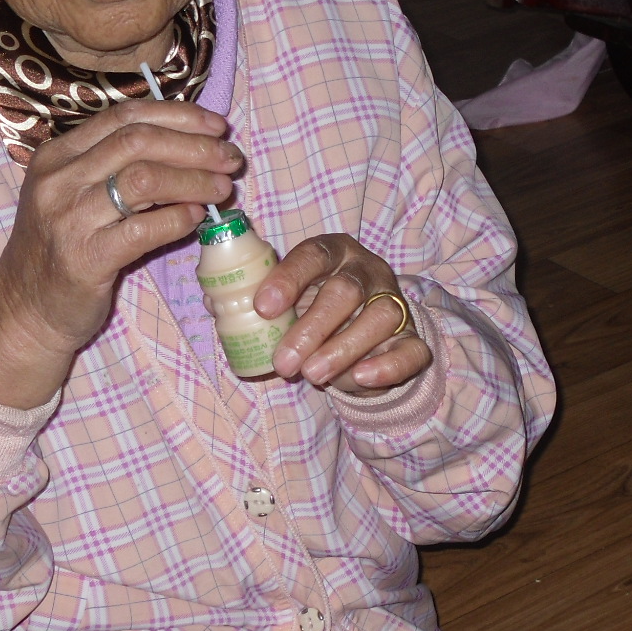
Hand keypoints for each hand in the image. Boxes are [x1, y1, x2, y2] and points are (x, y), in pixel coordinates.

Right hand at [0, 101, 242, 407]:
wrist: (25, 312)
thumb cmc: (62, 250)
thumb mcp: (77, 196)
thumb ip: (117, 169)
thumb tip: (192, 146)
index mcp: (58, 155)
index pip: (125, 117)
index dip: (177, 116)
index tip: (216, 125)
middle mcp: (58, 180)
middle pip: (138, 141)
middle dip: (193, 145)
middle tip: (230, 157)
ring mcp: (68, 218)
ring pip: (143, 179)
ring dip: (193, 180)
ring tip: (223, 188)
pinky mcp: (84, 258)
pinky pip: (142, 229)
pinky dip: (177, 219)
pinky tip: (197, 218)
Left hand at [252, 233, 431, 393]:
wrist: (360, 341)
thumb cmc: (313, 312)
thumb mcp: (288, 302)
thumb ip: (261, 304)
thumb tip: (219, 308)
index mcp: (334, 253)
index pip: (314, 254)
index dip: (288, 278)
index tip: (262, 308)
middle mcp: (367, 272)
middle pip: (346, 290)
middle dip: (313, 328)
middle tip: (285, 361)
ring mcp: (394, 303)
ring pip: (380, 318)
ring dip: (344, 349)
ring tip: (313, 375)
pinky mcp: (411, 339)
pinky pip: (410, 350)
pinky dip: (387, 366)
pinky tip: (360, 377)